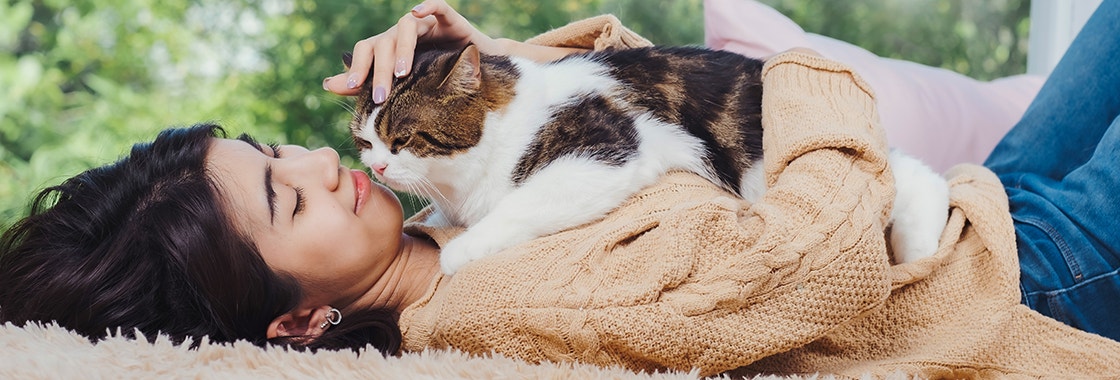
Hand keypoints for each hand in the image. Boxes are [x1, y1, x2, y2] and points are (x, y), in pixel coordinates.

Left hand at [323, 0, 501, 102]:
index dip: (357, 66)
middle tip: (381, 97)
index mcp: (390, 48)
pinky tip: (419, 10)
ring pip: (406, 26)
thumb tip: (327, 84)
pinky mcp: (450, 20)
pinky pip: (438, 6)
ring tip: (403, 74)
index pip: (366, 49)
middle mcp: (405, 34)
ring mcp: (427, 25)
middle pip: (385, 42)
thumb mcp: (401, 87)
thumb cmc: (438, 80)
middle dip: (380, 70)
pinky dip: (428, 5)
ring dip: (402, 49)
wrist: (479, 73)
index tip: (353, 87)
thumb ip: (365, 84)